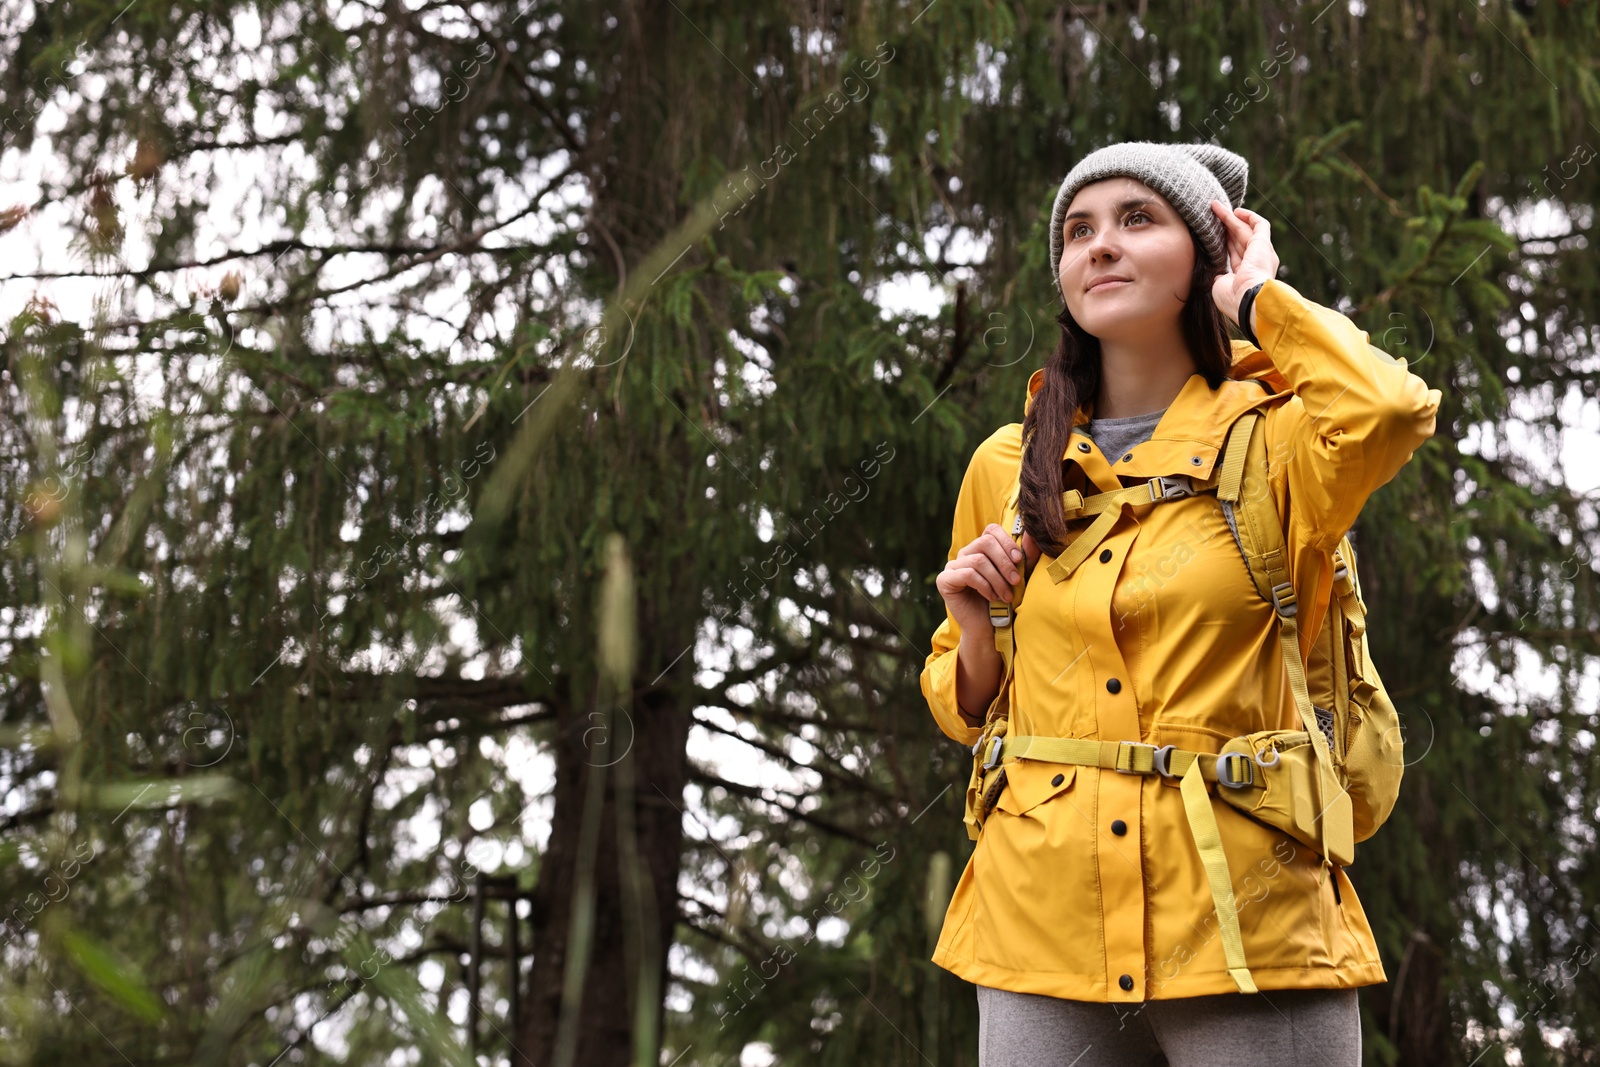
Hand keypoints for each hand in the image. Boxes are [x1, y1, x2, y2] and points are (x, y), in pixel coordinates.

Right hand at [936, 522, 1042, 635]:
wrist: (990, 628)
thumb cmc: (1004, 601)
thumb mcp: (1019, 576)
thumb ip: (1026, 556)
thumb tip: (1031, 532)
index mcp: (981, 549)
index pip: (991, 530)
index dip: (1006, 542)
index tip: (1019, 560)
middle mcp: (965, 554)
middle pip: (985, 542)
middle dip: (1004, 562)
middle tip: (1015, 580)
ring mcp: (952, 566)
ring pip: (978, 560)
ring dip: (997, 579)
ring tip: (1007, 595)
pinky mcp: (944, 580)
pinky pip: (967, 574)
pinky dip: (984, 586)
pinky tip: (992, 597)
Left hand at [1208, 201, 1279, 330]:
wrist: (1249, 300)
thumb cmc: (1233, 300)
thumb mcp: (1220, 288)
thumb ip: (1219, 278)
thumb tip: (1216, 275)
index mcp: (1246, 276)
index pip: (1235, 255)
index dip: (1225, 243)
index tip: (1213, 234)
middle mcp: (1256, 263)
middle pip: (1239, 239)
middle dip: (1226, 226)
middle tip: (1212, 213)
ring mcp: (1262, 253)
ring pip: (1245, 230)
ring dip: (1230, 217)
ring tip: (1215, 206)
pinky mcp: (1264, 244)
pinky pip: (1260, 225)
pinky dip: (1249, 216)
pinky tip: (1236, 210)